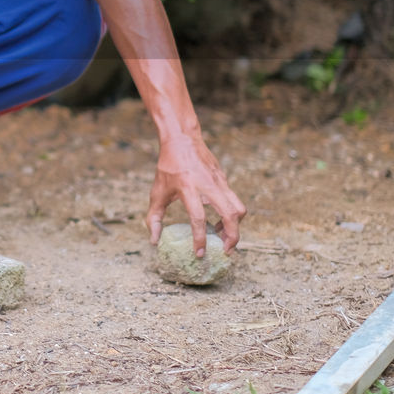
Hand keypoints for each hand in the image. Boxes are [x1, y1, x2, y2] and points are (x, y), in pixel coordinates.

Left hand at [146, 136, 245, 256]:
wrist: (182, 140)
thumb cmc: (167, 168)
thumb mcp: (157, 192)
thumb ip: (154, 218)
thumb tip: (154, 241)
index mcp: (188, 188)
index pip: (198, 217)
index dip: (200, 238)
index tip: (199, 253)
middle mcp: (208, 185)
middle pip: (231, 214)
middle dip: (232, 236)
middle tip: (225, 251)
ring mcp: (220, 182)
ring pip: (239, 208)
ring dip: (235, 226)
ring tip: (222, 237)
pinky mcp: (225, 180)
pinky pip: (234, 201)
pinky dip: (230, 215)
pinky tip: (218, 221)